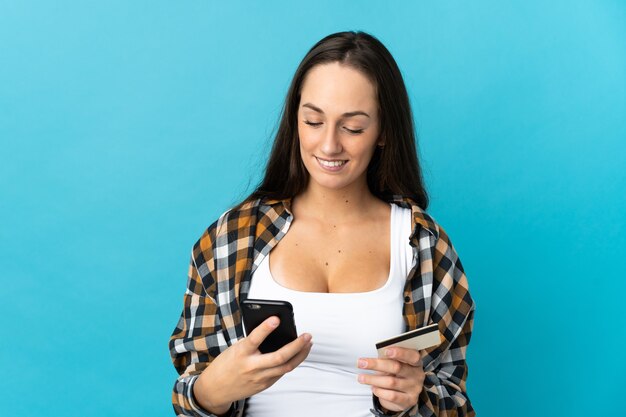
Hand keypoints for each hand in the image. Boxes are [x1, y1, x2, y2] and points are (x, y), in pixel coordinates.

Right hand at [194, 316, 312, 414]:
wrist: (215, 389)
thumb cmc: (226, 365)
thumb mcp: (234, 349)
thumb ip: (252, 342)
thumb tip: (273, 331)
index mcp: (241, 354)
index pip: (254, 339)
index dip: (265, 328)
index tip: (276, 318)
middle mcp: (251, 367)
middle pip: (279, 357)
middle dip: (297, 346)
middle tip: (307, 335)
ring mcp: (259, 378)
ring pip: (286, 367)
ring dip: (300, 354)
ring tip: (308, 344)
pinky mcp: (264, 385)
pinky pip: (281, 373)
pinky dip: (291, 362)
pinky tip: (297, 355)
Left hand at [357, 347, 424, 412]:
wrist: (403, 394)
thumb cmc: (397, 374)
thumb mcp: (395, 364)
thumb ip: (388, 359)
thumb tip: (374, 356)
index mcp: (415, 362)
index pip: (412, 356)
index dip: (400, 352)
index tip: (386, 350)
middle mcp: (417, 375)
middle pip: (396, 367)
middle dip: (376, 364)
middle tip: (361, 363)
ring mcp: (414, 388)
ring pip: (391, 382)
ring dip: (373, 379)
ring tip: (361, 377)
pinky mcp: (408, 400)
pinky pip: (391, 396)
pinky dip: (380, 391)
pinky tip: (373, 388)